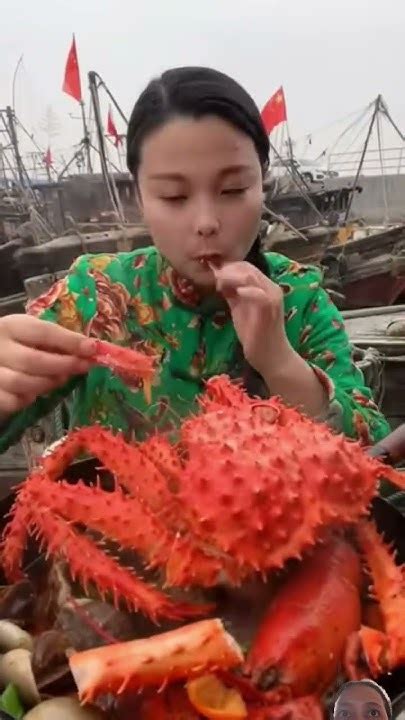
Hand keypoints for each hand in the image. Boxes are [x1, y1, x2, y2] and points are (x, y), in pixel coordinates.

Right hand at [0, 315, 95, 419]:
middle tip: (84, 367)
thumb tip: (88, 349)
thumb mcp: (30, 334)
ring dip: (49, 383)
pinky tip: (33, 394)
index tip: (92, 348)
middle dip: (64, 365)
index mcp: (11, 327)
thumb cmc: (16, 345)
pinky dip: (27, 399)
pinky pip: (12, 401)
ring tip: (62, 379)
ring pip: (23, 383)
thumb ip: (55, 341)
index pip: (43, 332)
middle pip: (33, 360)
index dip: (69, 341)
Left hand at [211, 261, 292, 376]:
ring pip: (251, 277)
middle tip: (214, 280)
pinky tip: (236, 293)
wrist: (270, 355)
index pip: (246, 266)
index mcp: (264, 286)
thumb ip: (232, 293)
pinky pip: (259, 294)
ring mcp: (272, 297)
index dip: (228, 267)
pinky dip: (247, 291)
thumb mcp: (239, 308)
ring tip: (220, 285)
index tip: (214, 276)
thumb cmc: (254, 333)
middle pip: (247, 268)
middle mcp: (271, 288)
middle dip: (227, 271)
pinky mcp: (270, 309)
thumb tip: (218, 279)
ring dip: (232, 278)